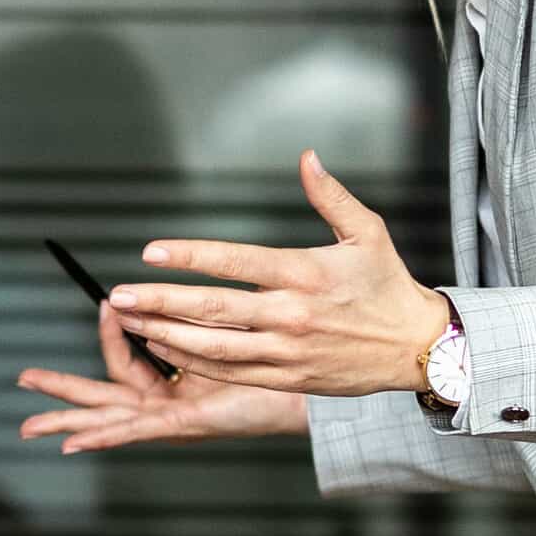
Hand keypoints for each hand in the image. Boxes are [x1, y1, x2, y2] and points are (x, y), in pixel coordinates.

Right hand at [18, 302, 310, 447]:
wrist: (316, 382)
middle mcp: (170, 400)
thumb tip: (177, 280)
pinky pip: (136, 432)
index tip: (110, 301)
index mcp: (177, 379)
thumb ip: (199, 307)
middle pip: (103, 394)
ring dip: (68, 418)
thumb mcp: (231, 323)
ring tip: (29, 425)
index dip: (114, 331)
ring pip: (109, 416)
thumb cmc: (284, 354)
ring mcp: (174, 416)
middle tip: (23, 380)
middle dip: (61, 390)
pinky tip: (72, 445)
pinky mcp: (184, 426)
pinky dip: (103, 438)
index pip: (129, 356)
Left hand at [102, 152, 453, 400]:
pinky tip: (165, 348)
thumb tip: (306, 156)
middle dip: (160, 302)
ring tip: (129, 322)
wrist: (418, 347)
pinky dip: (193, 363)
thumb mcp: (367, 232)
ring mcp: (288, 351)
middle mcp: (292, 314)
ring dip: (166, 336)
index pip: (236, 262)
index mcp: (305, 273)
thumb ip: (330, 196)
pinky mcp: (288, 378)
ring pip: (214, 348)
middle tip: (117, 295)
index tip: (150, 251)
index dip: (190, 256)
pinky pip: (231, 373)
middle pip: (213, 309)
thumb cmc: (389, 285)